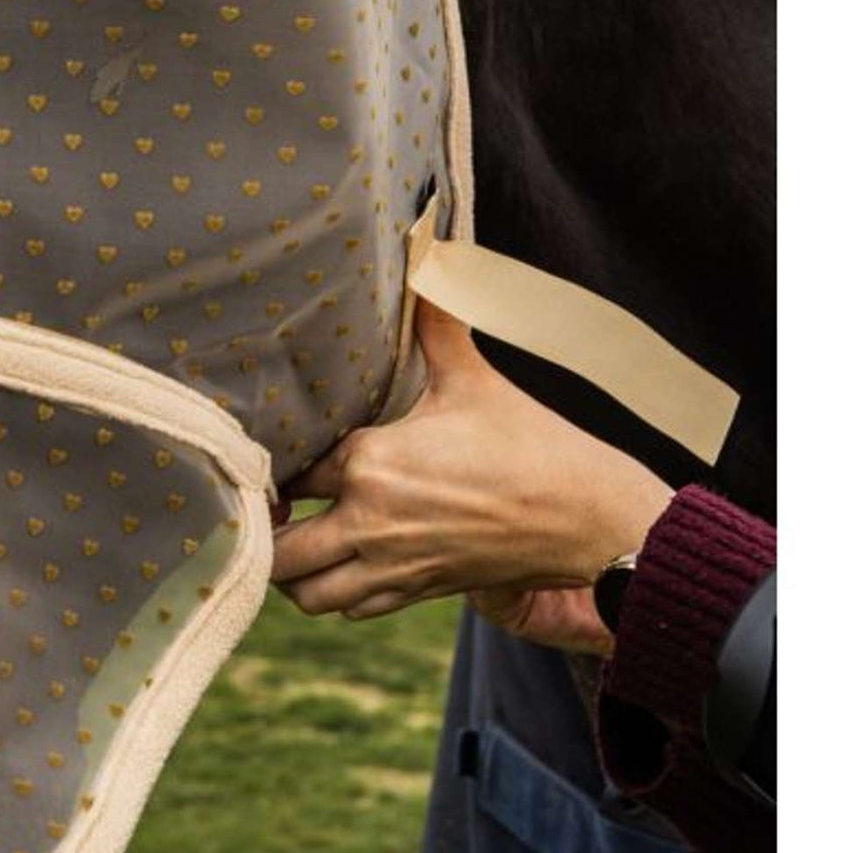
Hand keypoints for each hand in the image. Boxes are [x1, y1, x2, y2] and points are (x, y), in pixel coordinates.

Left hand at [270, 301, 674, 656]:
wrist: (587, 517)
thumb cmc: (530, 443)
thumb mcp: (472, 376)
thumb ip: (436, 319)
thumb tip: (425, 244)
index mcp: (373, 464)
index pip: (292, 473)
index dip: (277, 465)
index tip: (274, 453)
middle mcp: (371, 522)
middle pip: (280, 548)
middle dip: (265, 531)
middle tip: (271, 505)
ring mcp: (393, 566)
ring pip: (307, 593)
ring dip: (293, 571)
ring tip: (298, 538)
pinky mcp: (417, 593)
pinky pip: (350, 608)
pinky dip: (335, 593)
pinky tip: (343, 561)